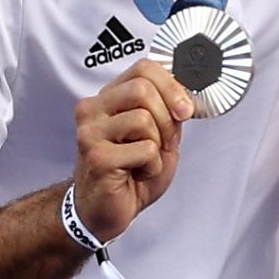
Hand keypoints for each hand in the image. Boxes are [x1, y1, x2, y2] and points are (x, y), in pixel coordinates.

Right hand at [71, 59, 192, 240]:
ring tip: (146, 160)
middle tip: (164, 142)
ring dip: (158, 144)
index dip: (172, 85)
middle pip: (143, 89)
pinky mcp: (97, 156)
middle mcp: (93, 110)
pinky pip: (144, 149)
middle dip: (167, 118)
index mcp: (109, 98)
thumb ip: (169, 111)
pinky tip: (137, 173)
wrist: (106, 210)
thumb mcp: (158, 135)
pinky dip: (152, 165)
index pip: (143, 68)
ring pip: (144, 119)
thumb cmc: (130, 173)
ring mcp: (91, 132)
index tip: (185, 108)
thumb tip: (188, 92)